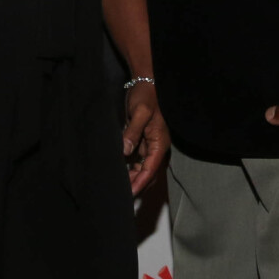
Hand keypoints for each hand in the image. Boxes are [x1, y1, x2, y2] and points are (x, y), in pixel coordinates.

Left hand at [123, 81, 169, 195]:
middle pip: (149, 173)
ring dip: (134, 178)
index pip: (151, 169)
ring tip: (119, 186)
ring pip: (143, 169)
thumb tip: (125, 151)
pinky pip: (139, 160)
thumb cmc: (146, 96)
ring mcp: (150, 145)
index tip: (129, 194)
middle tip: (120, 194)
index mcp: (159, 142)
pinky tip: (121, 172)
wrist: (147, 83)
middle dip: (137, 184)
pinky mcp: (143, 141)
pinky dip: (131, 169)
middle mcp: (157, 147)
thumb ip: (132, 132)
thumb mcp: (140, 112)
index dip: (140, 183)